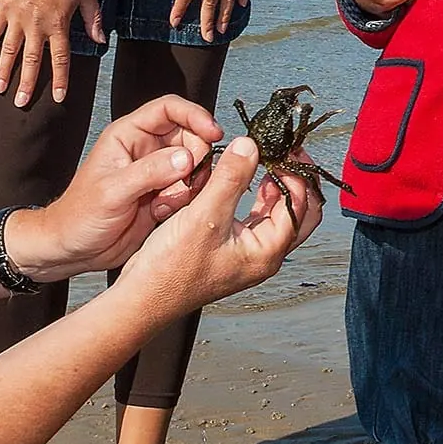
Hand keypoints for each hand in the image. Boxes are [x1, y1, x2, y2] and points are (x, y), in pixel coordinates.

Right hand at [0, 0, 103, 106]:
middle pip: (32, 60)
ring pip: (10, 50)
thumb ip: (92, 18)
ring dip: (5, 71)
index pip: (61, 58)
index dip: (61, 79)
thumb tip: (100, 40)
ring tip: (1, 90)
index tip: (59, 97)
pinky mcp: (2, 7)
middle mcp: (36, 25)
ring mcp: (16, 17)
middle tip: (21, 103)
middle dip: (27, 84)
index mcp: (58, 23)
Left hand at [23, 96, 225, 276]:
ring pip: (194, 166)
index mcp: (129, 135)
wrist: (73, 249)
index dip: (194, 115)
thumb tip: (187, 157)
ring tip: (161, 205)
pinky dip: (185, 202)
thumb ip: (149, 172)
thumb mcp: (112, 192)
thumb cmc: (80, 215)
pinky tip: (161, 214)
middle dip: (194, 160)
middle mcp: (147, 149)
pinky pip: (190, 191)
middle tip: (183, 183)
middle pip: (190, 137)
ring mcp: (158, 173)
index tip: (213, 132)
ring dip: (187, 186)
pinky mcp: (165, 195)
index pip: (169, 109)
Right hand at [111, 134, 324, 320]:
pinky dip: (255, 196)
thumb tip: (251, 146)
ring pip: (276, 214)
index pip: (300, 205)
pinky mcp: (229, 249)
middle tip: (287, 153)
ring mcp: (246, 253)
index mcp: (267, 252)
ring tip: (266, 160)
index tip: (285, 148)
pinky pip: (253, 218)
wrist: (142, 297)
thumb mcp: (204, 216)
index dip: (296, 173)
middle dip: (296, 181)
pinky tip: (239, 181)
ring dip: (276, 186)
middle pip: (298, 212)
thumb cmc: (171, 270)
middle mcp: (262, 255)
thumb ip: (230, 178)